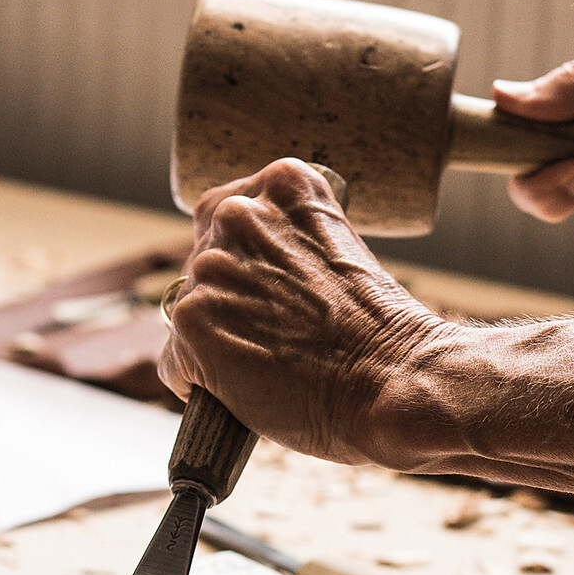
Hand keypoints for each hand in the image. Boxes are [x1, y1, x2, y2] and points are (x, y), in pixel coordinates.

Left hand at [157, 159, 452, 467]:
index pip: (231, 218)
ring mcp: (210, 270)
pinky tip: (251, 390)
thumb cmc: (384, 334)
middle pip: (205, 266)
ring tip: (274, 367)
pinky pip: (175, 365)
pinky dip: (204, 387)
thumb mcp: (342, 252)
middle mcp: (238, 214)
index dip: (252, 267)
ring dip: (219, 345)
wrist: (398, 382)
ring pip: (190, 315)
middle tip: (283, 337)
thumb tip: (246, 278)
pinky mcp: (192, 325)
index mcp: (282, 184)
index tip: (284, 295)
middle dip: (232, 303)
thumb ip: (288, 245)